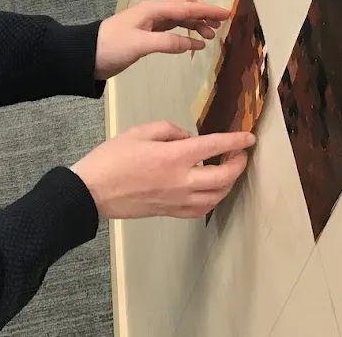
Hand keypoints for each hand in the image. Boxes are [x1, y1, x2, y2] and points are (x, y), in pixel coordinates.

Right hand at [71, 121, 254, 218]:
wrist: (92, 192)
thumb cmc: (111, 159)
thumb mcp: (139, 131)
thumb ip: (168, 130)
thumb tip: (187, 137)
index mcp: (173, 157)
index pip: (215, 147)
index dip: (235, 141)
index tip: (249, 137)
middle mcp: (181, 181)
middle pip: (223, 177)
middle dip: (238, 165)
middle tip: (241, 154)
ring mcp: (176, 200)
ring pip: (216, 197)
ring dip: (228, 184)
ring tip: (228, 171)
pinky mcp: (169, 212)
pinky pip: (200, 210)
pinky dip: (212, 199)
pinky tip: (210, 191)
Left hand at [95, 0, 230, 79]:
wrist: (87, 55)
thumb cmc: (111, 47)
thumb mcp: (140, 45)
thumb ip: (167, 43)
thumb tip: (194, 43)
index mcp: (153, 9)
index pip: (187, 7)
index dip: (208, 10)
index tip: (227, 14)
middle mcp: (153, 12)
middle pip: (184, 5)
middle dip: (203, 12)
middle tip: (220, 24)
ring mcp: (150, 22)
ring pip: (179, 17)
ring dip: (196, 23)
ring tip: (211, 36)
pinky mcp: (146, 34)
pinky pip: (172, 28)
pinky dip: (185, 33)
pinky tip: (193, 44)